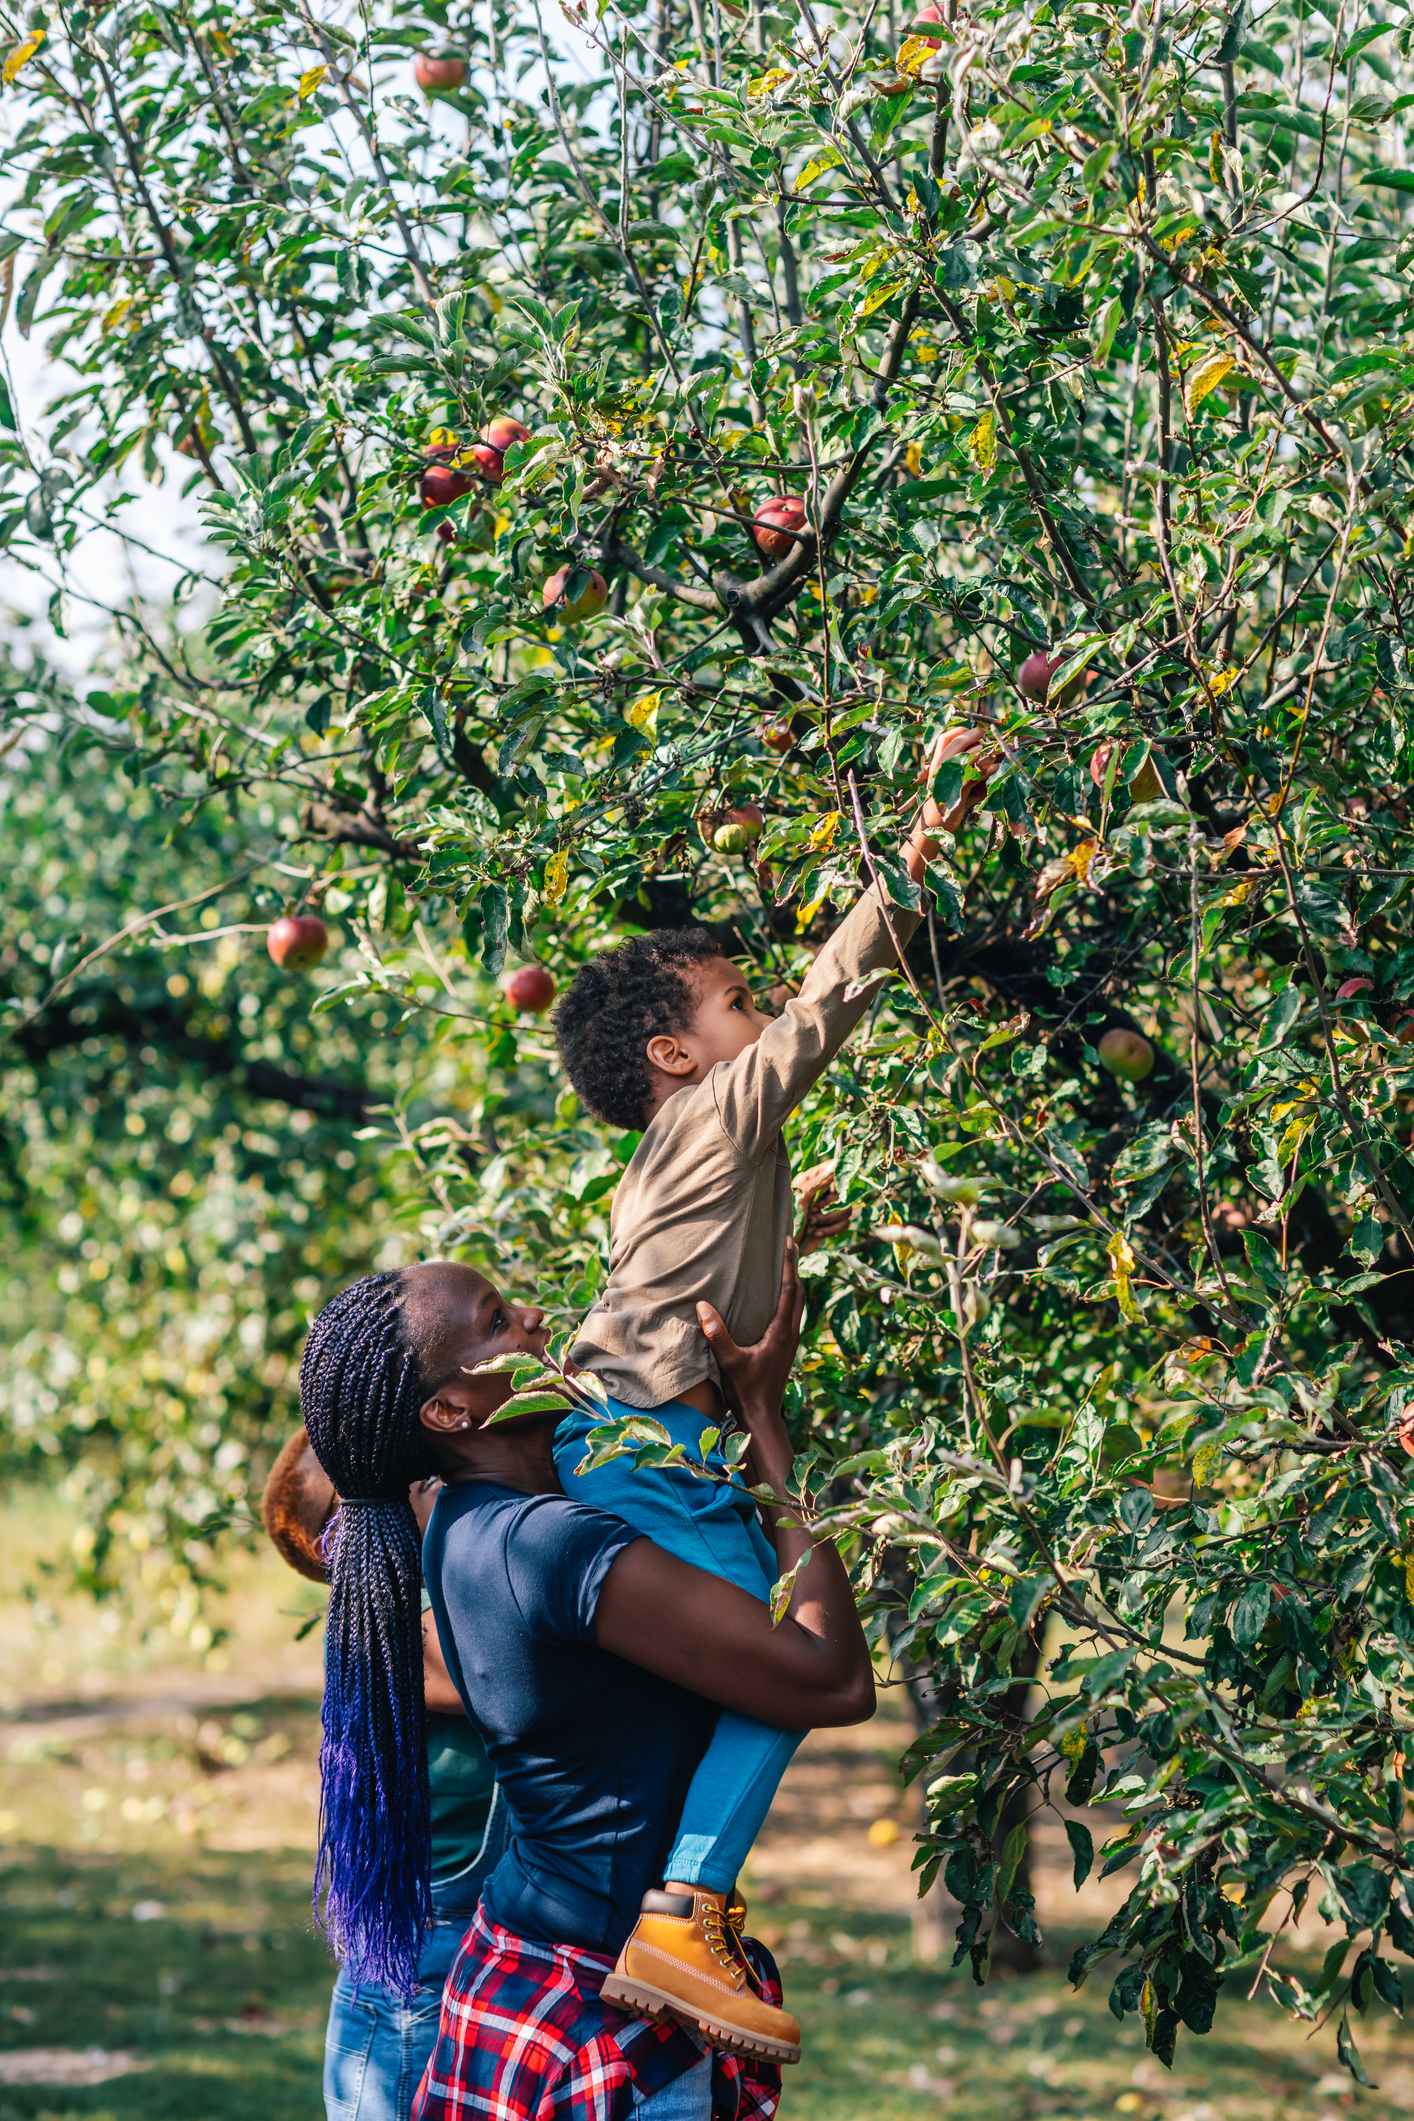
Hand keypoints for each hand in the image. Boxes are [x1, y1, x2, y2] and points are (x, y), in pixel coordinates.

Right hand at [695, 1243, 803, 1476]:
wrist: (762, 1416)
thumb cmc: (746, 1390)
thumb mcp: (728, 1361)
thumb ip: (716, 1333)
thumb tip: (702, 1305)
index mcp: (781, 1332)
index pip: (789, 1290)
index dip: (789, 1265)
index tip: (789, 1242)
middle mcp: (791, 1334)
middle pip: (799, 1293)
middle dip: (794, 1268)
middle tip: (788, 1246)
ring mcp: (791, 1342)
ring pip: (798, 1304)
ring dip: (793, 1283)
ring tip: (784, 1266)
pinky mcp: (786, 1348)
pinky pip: (792, 1315)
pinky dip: (788, 1298)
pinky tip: (775, 1298)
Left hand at [793, 1160, 851, 1255]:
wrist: (782, 1243)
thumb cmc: (785, 1215)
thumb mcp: (800, 1195)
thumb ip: (818, 1181)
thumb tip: (835, 1164)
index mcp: (811, 1181)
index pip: (832, 1170)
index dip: (836, 1178)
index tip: (831, 1189)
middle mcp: (821, 1194)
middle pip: (843, 1192)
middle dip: (829, 1204)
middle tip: (813, 1209)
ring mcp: (827, 1210)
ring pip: (846, 1209)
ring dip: (829, 1218)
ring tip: (812, 1222)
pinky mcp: (830, 1225)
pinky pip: (844, 1224)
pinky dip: (831, 1229)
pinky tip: (816, 1232)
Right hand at [904, 727, 993, 880]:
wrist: (937, 823)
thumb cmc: (950, 801)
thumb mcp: (958, 781)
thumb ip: (973, 767)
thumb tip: (996, 754)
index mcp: (937, 761)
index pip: (947, 736)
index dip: (964, 731)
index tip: (979, 733)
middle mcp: (940, 765)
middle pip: (957, 740)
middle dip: (977, 735)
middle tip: (990, 738)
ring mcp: (947, 776)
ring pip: (967, 754)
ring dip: (986, 750)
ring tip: (1000, 750)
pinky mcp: (957, 789)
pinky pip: (975, 774)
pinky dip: (989, 769)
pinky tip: (998, 767)